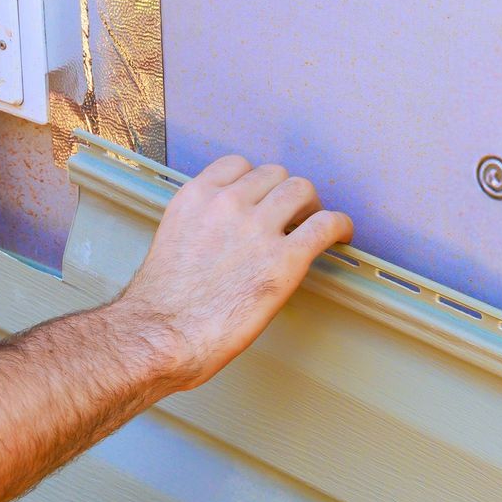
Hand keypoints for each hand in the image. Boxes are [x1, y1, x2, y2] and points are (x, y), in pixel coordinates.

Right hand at [114, 156, 352, 390]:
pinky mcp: (285, 260)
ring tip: (313, 225)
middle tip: (291, 217)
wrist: (162, 335)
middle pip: (274, 174)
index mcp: (196, 199)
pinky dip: (339, 226)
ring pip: (301, 190)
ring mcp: (258, 229)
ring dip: (310, 207)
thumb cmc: (160, 306)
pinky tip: (341, 235)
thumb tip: (219, 239)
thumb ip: (199, 229)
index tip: (262, 198)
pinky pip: (326, 225)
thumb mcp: (171, 244)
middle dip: (284, 194)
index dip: (256, 183)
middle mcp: (228, 204)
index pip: (237, 165)